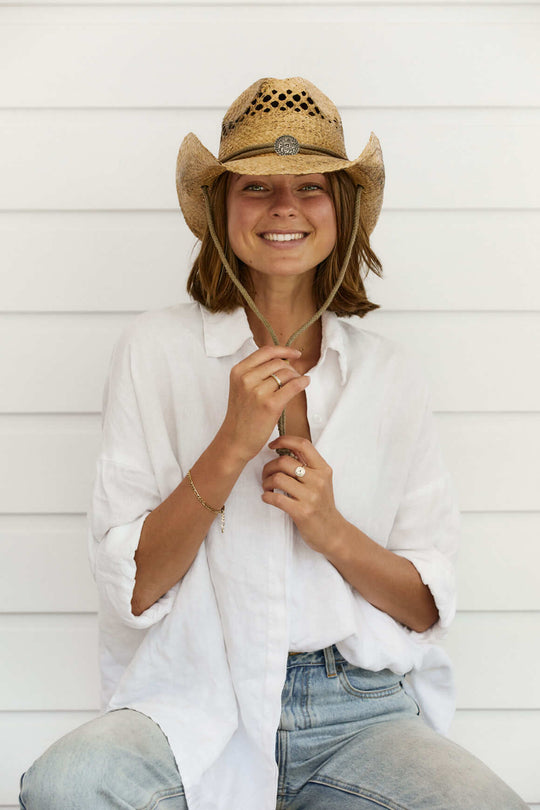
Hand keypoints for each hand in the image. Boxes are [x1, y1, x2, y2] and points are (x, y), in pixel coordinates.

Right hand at [218, 346, 310, 464]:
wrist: (235, 440)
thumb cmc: (241, 415)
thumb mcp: (241, 387)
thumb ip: (256, 372)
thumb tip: (284, 361)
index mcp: (238, 371)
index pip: (265, 351)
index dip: (284, 350)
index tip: (294, 354)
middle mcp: (246, 379)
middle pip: (278, 363)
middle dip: (290, 368)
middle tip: (294, 377)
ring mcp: (258, 392)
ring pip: (287, 374)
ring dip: (296, 377)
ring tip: (297, 384)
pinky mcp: (270, 405)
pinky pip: (293, 386)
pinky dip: (302, 382)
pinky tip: (305, 383)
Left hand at [261, 435, 343, 555]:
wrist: (333, 532)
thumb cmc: (322, 505)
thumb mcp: (321, 481)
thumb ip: (306, 466)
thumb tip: (283, 448)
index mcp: (323, 469)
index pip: (302, 444)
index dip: (284, 440)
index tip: (272, 445)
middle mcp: (318, 480)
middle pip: (284, 461)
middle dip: (269, 467)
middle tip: (266, 475)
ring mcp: (311, 496)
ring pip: (278, 478)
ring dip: (266, 483)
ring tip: (267, 488)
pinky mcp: (302, 512)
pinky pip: (276, 498)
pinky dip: (266, 496)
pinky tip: (268, 498)